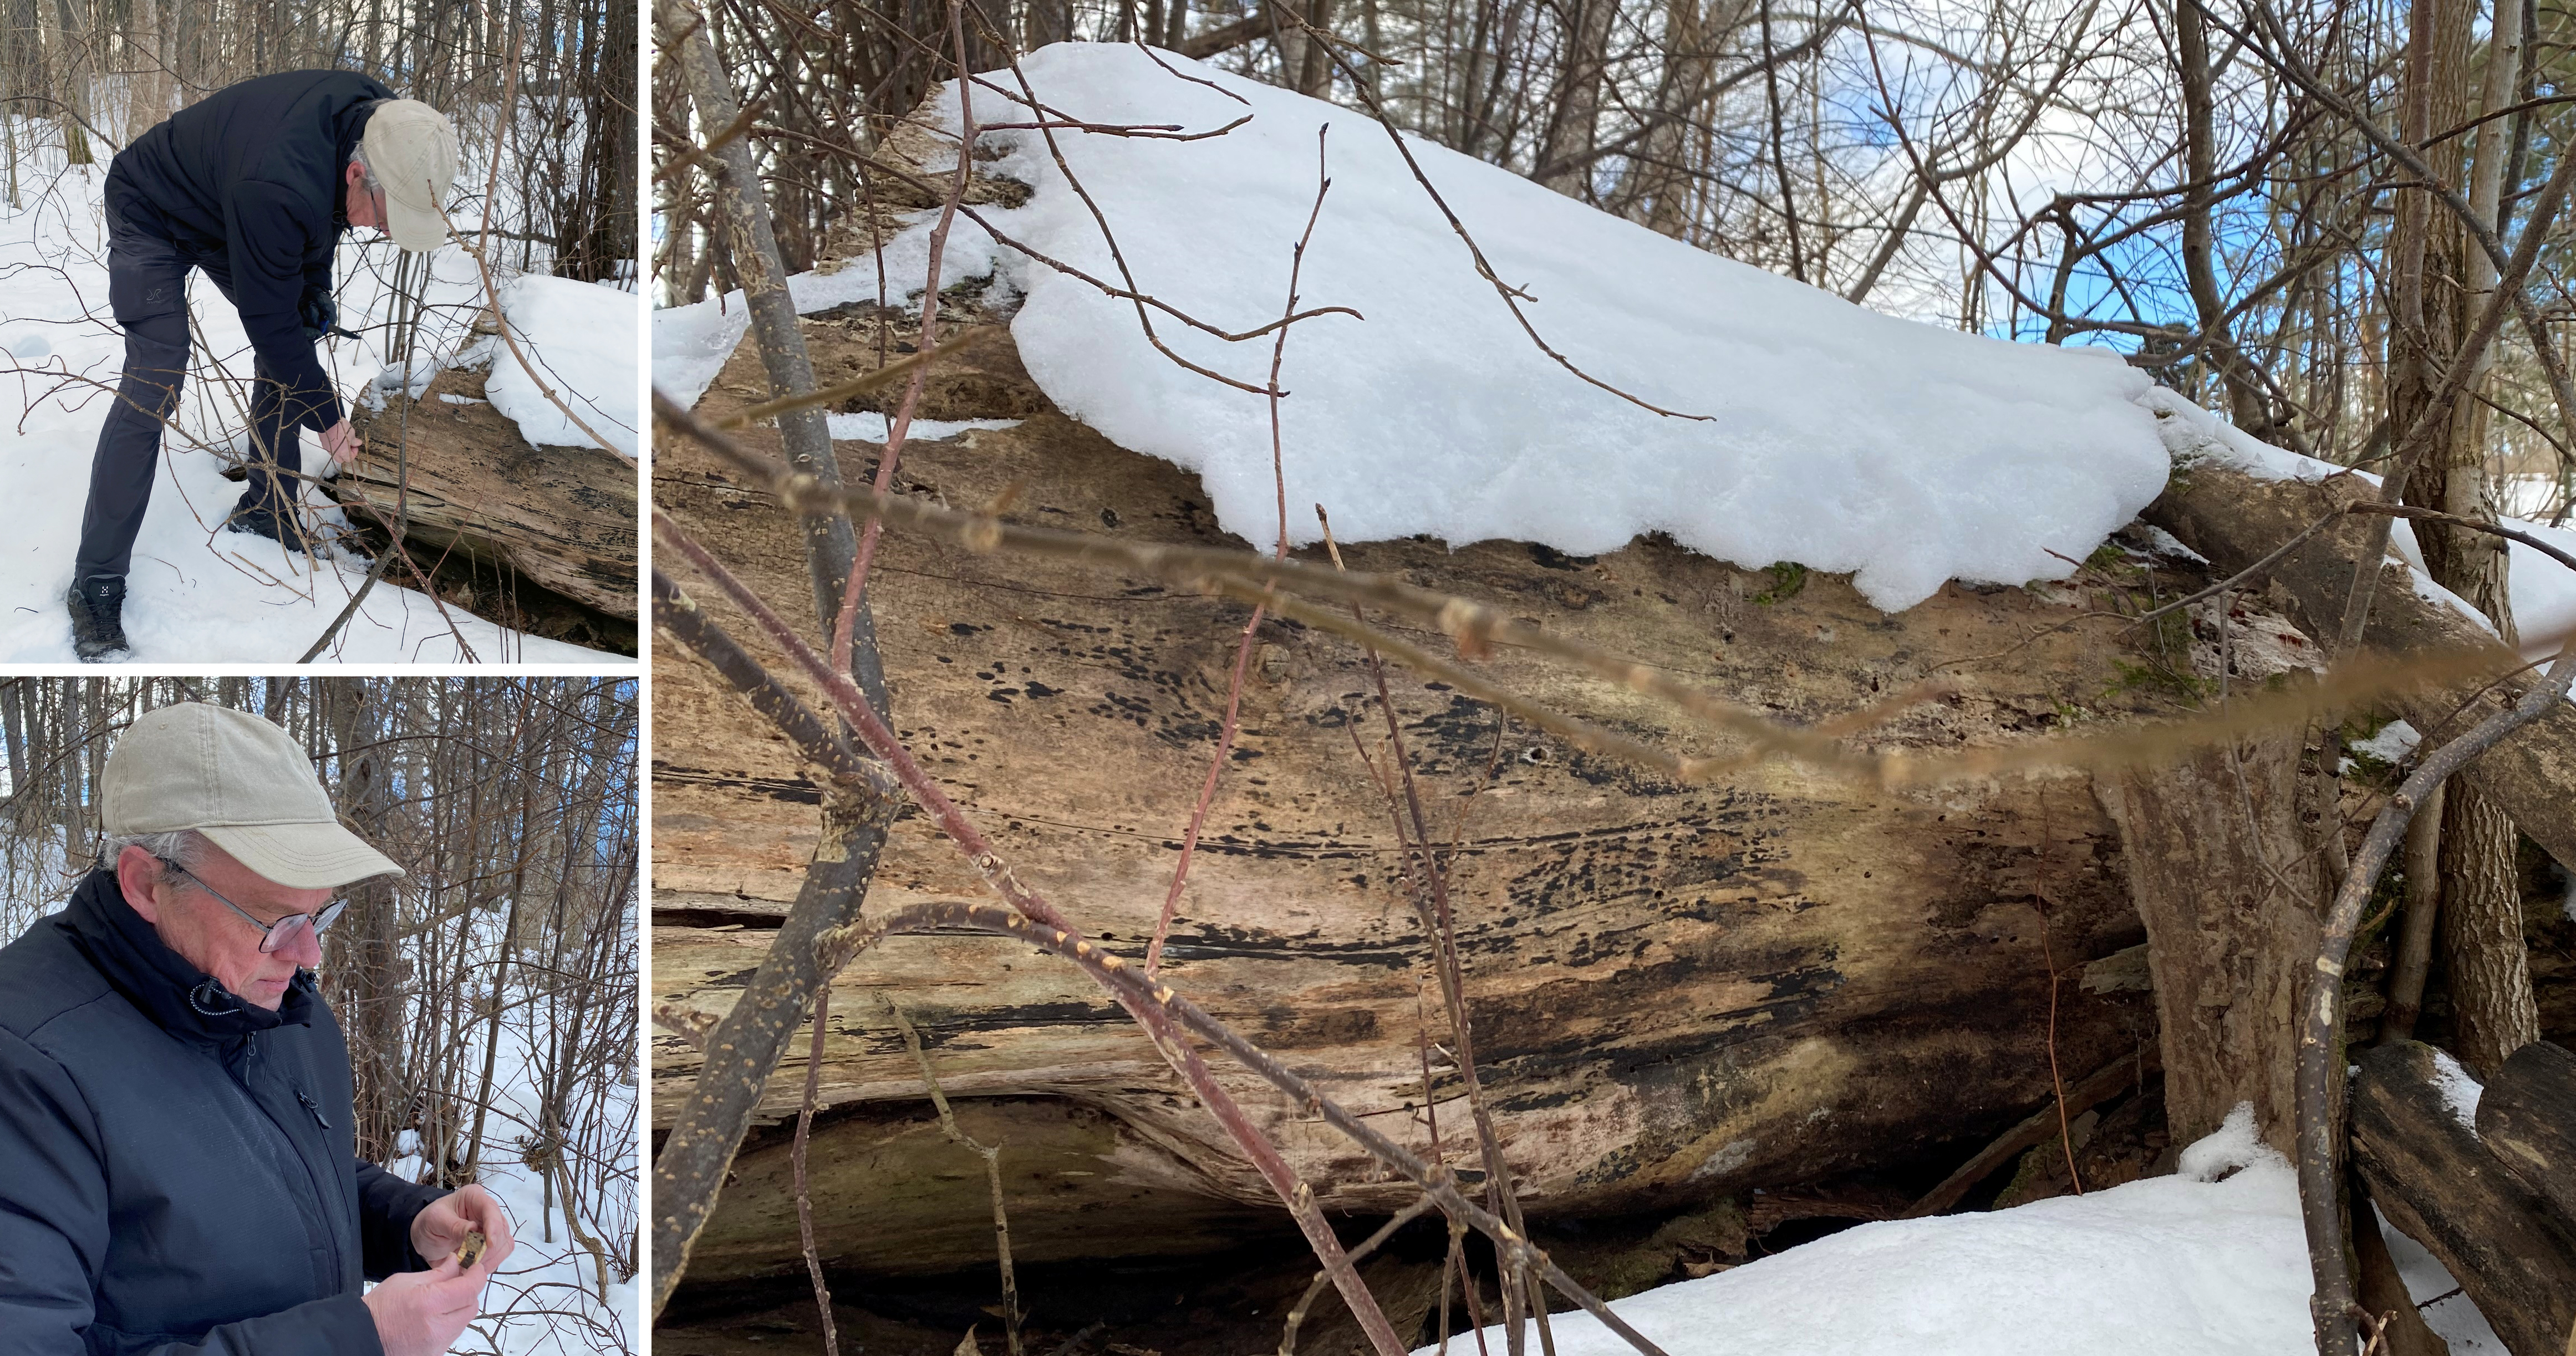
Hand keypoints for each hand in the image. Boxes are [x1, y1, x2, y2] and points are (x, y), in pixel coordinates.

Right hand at [320, 420, 362, 464]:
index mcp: (343, 452)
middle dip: (345, 455)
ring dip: (339, 450)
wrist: (327, 421)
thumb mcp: (351, 434)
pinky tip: (336, 439)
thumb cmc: (340, 428)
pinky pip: (329, 447)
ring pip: (334, 453)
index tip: (355, 447)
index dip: (354, 453)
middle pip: (340, 459)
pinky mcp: (323, 442)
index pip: (349, 459)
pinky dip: (333, 446)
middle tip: (349, 446)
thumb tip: (357, 443)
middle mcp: (334, 452)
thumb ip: (355, 441)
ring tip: (343, 442)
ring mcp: (327, 448)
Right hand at [363, 1256, 486, 1355]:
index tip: (475, 1267)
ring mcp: (437, 1344)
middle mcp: (438, 1327)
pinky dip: (451, 1322)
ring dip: (461, 1307)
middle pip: (471, 1306)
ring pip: (464, 1321)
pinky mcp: (435, 1353)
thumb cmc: (380, 1307)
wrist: (363, 1336)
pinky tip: (436, 1316)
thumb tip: (457, 1263)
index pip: (469, 1289)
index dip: (477, 1276)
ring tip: (443, 1300)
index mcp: (430, 1303)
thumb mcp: (406, 1281)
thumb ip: (438, 1273)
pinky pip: (453, 1334)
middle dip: (469, 1292)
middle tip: (458, 1282)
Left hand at [411, 1184, 516, 1273]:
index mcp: (474, 1197)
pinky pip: (501, 1253)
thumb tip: (474, 1230)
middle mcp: (487, 1210)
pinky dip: (491, 1262)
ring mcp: (492, 1227)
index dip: (493, 1226)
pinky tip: (476, 1267)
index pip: (491, 1209)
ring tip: (472, 1265)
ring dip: (491, 1257)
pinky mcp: (492, 1242)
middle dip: (490, 1247)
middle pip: (502, 1228)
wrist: (425, 1238)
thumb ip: (454, 1226)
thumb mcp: (435, 1221)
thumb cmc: (428, 1224)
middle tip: (473, 1261)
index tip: (489, 1244)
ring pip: (505, 1242)